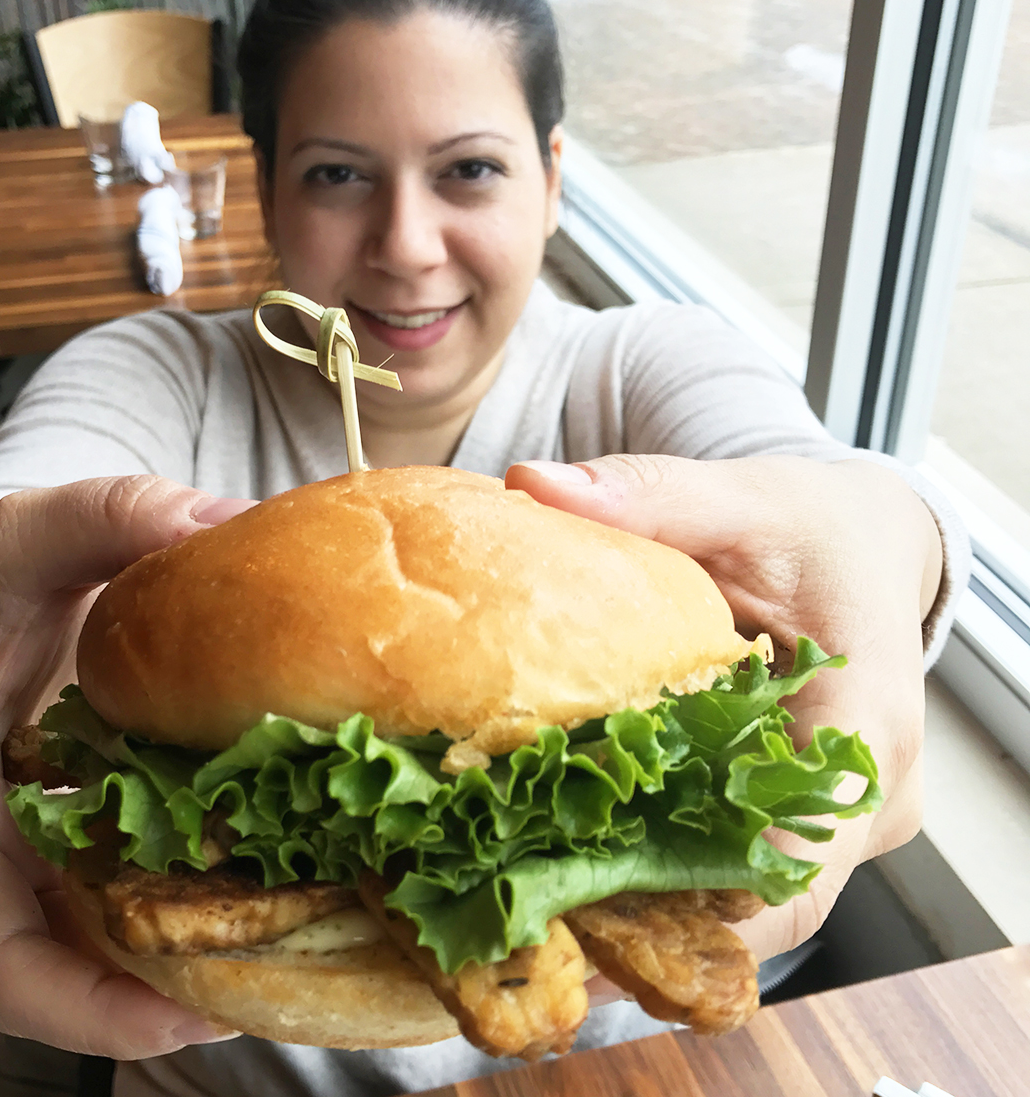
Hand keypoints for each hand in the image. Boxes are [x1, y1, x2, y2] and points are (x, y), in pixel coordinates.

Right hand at [0, 476, 255, 1057]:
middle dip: (147, 1009)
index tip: (190, 1012)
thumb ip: (122, 514)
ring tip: (285, 965)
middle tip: (270, 995)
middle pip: (43, 982)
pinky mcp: (48, 856)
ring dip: (169, 978)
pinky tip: (254, 902)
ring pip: (77, 964)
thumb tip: (229, 521)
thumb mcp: (41, 527)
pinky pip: (100, 919)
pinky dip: (168, 928)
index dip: (84, 1006)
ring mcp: (6, 866)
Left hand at [506, 454, 941, 963]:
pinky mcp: (808, 814)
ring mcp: (842, 817)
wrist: (867, 541)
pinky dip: (667, 856)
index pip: (793, 869)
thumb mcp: (739, 500)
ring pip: (746, 889)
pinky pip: (739, 859)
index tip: (579, 908)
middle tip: (526, 898)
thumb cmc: (817, 526)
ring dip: (650, 888)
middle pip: (759, 898)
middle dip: (646, 907)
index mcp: (866, 728)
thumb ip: (646, 495)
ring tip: (537, 875)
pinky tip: (582, 841)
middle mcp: (866, 798)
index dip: (689, 909)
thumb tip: (534, 485)